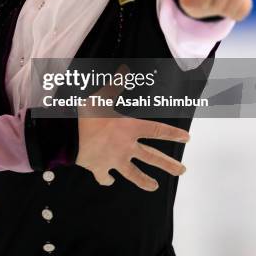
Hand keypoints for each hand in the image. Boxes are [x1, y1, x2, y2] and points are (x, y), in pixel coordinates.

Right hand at [75, 66, 188, 190]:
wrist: (69, 136)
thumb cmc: (87, 114)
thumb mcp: (103, 96)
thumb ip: (115, 85)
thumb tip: (124, 69)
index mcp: (130, 128)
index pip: (157, 131)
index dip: (173, 134)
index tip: (186, 139)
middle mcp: (126, 147)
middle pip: (152, 158)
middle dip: (169, 165)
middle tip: (182, 171)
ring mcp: (114, 160)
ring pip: (134, 174)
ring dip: (145, 181)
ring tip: (155, 186)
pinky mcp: (100, 168)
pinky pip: (105, 177)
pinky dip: (107, 179)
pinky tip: (109, 180)